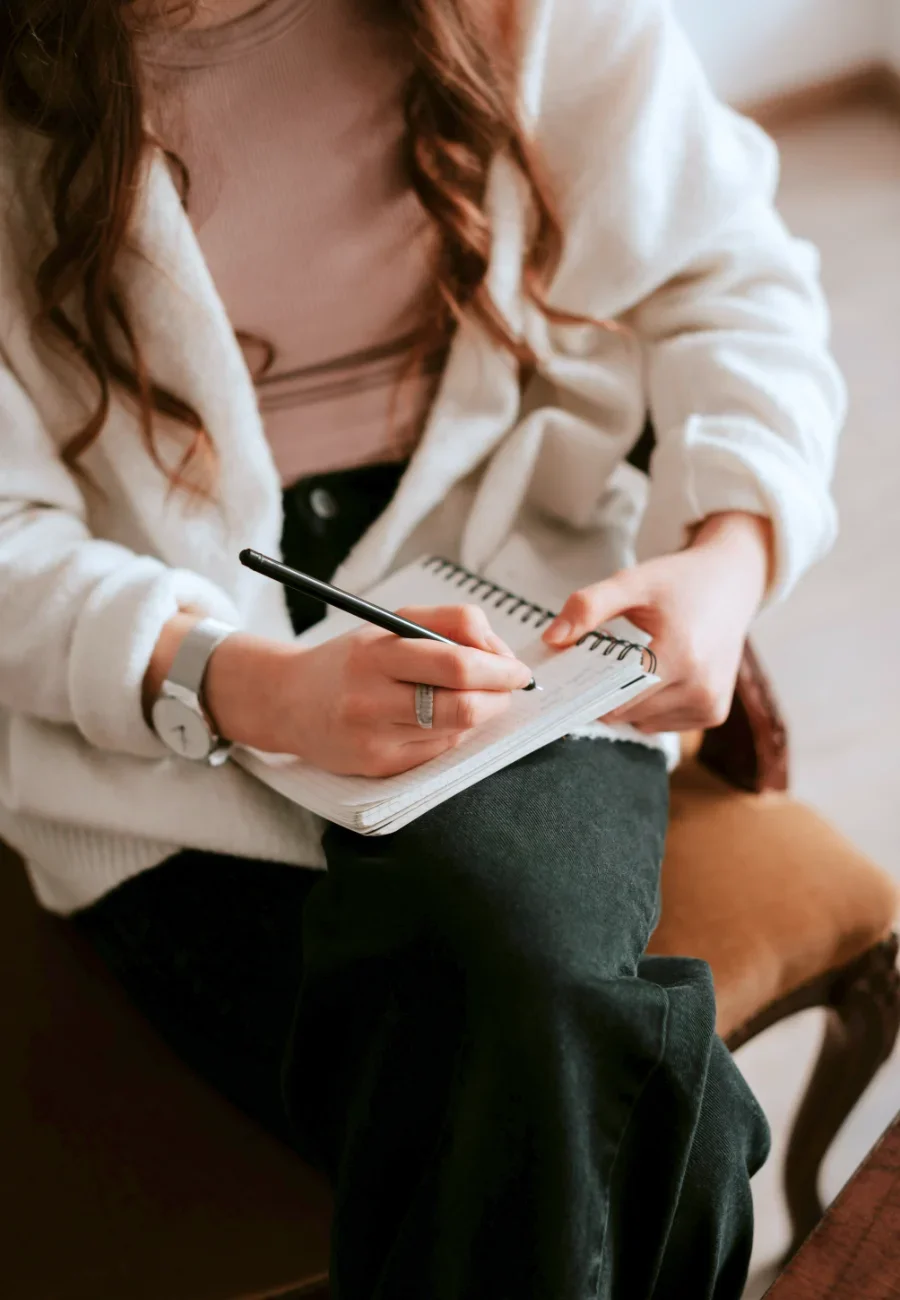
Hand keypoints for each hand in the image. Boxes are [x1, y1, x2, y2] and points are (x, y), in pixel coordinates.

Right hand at [203, 605, 532, 776]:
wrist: (288, 701)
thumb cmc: (350, 660)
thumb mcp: (391, 623)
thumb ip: (450, 624)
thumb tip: (501, 654)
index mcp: (376, 655)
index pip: (456, 663)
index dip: (500, 667)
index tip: (518, 668)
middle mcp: (372, 700)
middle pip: (464, 705)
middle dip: (500, 695)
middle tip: (509, 685)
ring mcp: (375, 740)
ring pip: (457, 731)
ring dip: (480, 713)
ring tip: (473, 696)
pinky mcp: (379, 767)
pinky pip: (439, 752)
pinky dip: (452, 733)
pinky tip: (438, 719)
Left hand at [543, 513, 773, 732]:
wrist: (732, 584)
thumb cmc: (679, 582)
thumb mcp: (633, 581)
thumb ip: (589, 606)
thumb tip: (552, 639)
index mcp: (680, 655)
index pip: (614, 695)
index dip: (587, 686)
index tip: (572, 671)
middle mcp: (700, 687)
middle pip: (624, 712)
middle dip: (604, 690)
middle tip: (606, 658)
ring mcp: (709, 705)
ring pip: (640, 722)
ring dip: (628, 701)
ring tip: (639, 661)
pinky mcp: (713, 714)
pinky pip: (661, 724)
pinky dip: (650, 707)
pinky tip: (660, 674)